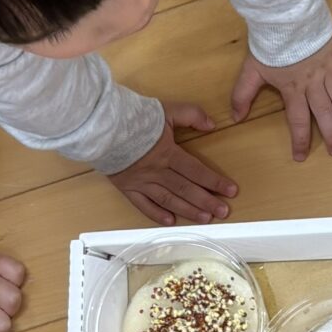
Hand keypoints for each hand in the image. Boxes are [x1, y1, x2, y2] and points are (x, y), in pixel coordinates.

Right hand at [108, 104, 237, 224]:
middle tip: (223, 212)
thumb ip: (191, 115)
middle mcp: (157, 172)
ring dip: (188, 210)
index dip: (215, 181)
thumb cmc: (133, 117)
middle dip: (206, 201)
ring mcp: (141, 182)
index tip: (231, 191)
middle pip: (186, 189)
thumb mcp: (166, 110)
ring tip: (205, 219)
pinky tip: (171, 222)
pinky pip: (143, 205)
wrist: (100, 127)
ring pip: (168, 200)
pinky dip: (157, 214)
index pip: (196, 171)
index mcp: (168, 154)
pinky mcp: (127, 188)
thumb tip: (212, 125)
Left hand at [231, 36, 331, 160]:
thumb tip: (235, 117)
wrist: (285, 16)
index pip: (298, 120)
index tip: (301, 156)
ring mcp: (329, 69)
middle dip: (330, 134)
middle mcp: (314, 83)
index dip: (300, 140)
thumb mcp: (251, 70)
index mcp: (293, 89)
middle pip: (324, 113)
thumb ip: (242, 94)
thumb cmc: (269, 43)